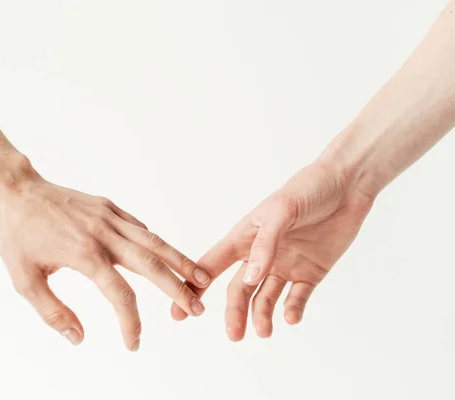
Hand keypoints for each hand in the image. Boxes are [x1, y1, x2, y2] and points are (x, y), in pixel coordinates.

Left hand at [0, 166, 209, 350]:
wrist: (14, 191)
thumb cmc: (17, 236)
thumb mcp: (24, 281)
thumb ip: (53, 312)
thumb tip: (78, 338)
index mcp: (84, 254)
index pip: (120, 294)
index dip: (131, 322)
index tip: (133, 343)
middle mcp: (103, 234)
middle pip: (151, 263)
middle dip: (178, 288)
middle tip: (197, 308)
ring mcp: (109, 217)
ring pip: (154, 241)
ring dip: (179, 261)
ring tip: (200, 278)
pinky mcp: (108, 207)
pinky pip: (139, 227)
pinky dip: (157, 243)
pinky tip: (167, 256)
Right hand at [171, 162, 373, 339]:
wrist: (348, 186)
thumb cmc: (307, 188)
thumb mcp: (281, 211)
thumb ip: (265, 244)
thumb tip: (250, 278)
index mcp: (244, 237)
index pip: (211, 265)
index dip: (194, 287)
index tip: (180, 311)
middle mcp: (260, 255)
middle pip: (239, 289)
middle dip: (234, 312)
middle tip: (234, 335)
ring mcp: (284, 265)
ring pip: (265, 298)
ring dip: (262, 316)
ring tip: (264, 332)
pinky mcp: (310, 273)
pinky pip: (297, 297)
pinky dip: (292, 310)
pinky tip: (291, 317)